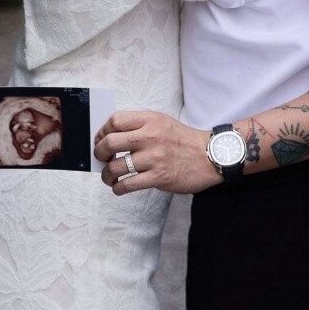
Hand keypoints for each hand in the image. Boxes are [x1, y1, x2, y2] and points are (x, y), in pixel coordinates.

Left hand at [93, 111, 221, 195]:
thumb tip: (111, 135)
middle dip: (99, 153)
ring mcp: (154, 158)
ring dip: (106, 174)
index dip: (102, 131)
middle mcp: (150, 137)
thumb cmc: (184, 140)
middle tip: (101, 158)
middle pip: (109, 143)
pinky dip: (118, 188)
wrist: (209, 156)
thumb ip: (139, 125)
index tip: (100, 139)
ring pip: (115, 167)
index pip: (115, 120)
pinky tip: (119, 187)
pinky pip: (127, 185)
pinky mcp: (158, 178)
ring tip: (109, 177)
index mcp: (150, 120)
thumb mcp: (162, 122)